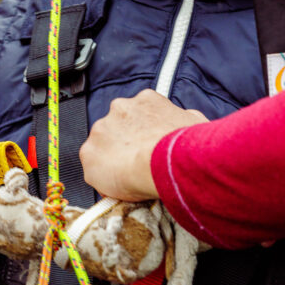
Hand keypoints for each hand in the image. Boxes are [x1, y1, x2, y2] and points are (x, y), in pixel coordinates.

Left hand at [79, 91, 207, 201]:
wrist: (165, 162)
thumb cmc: (184, 144)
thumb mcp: (195, 122)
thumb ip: (183, 117)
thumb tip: (186, 120)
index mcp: (144, 99)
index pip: (138, 114)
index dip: (143, 132)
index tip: (149, 144)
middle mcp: (119, 108)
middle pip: (118, 127)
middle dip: (125, 143)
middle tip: (139, 161)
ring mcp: (101, 129)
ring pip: (103, 146)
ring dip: (112, 158)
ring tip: (130, 175)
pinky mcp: (89, 153)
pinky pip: (93, 168)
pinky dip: (102, 177)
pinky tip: (119, 185)